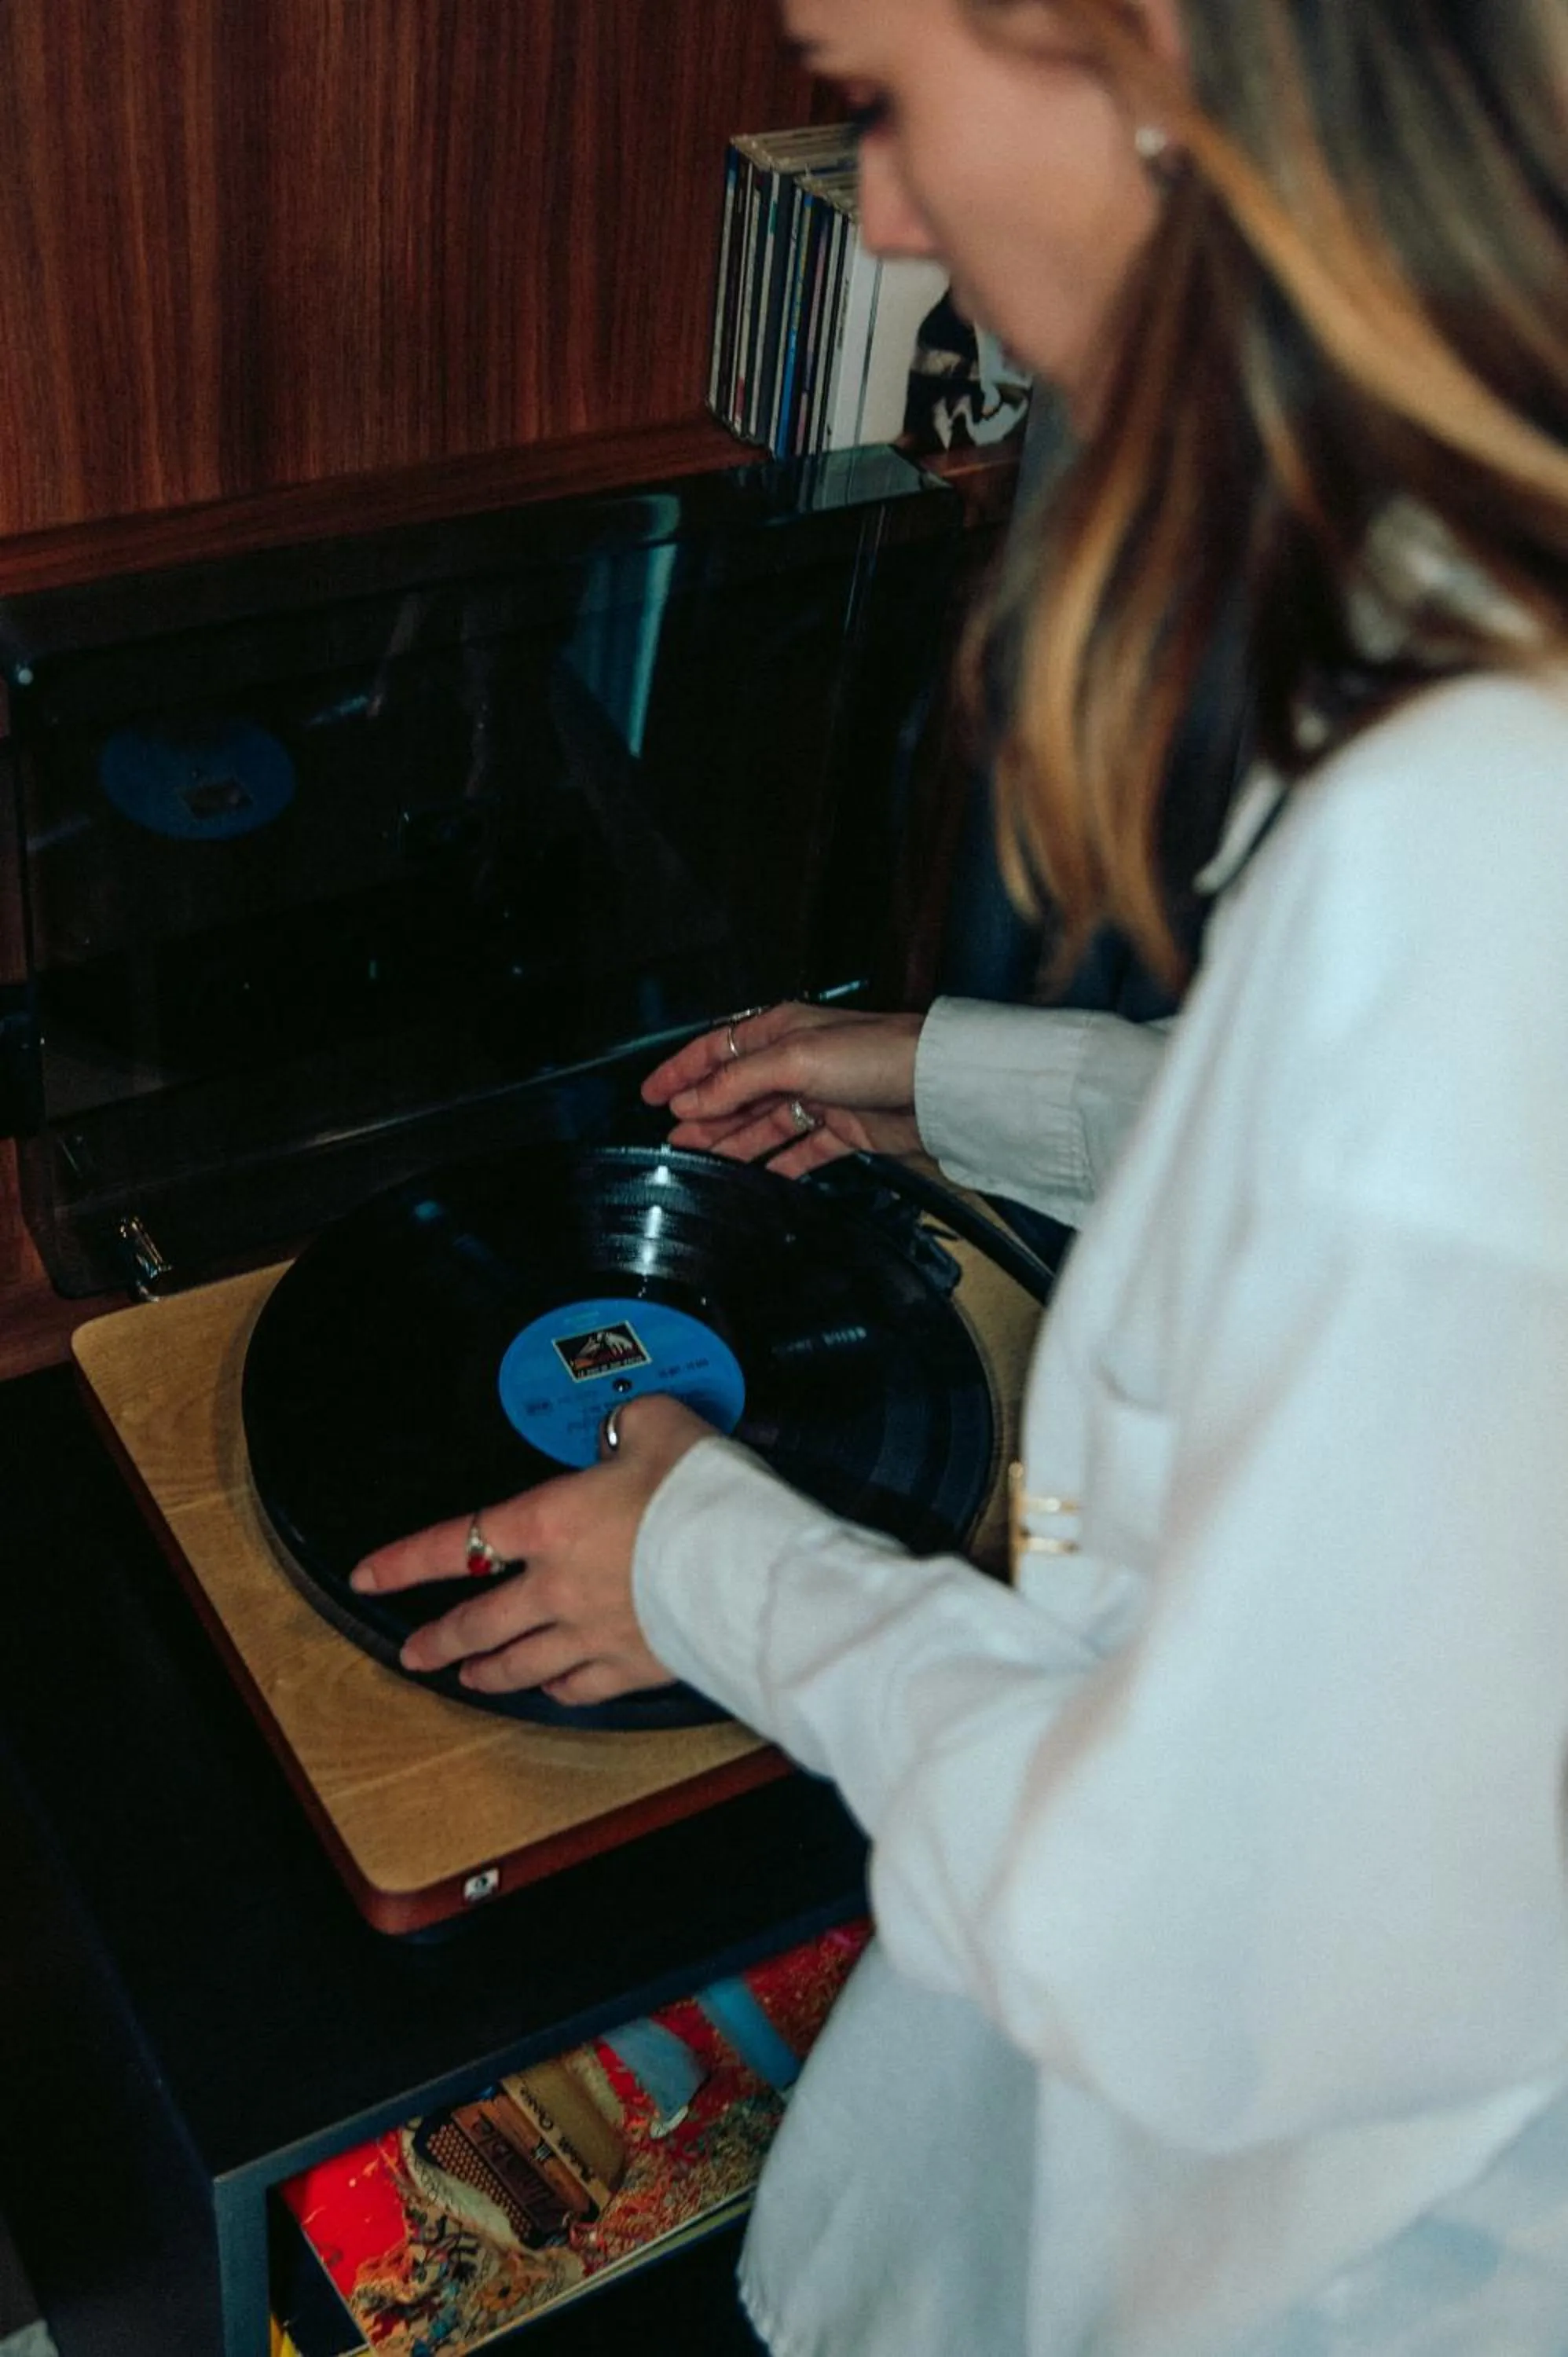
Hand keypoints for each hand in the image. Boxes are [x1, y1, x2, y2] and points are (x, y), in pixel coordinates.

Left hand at [348, 1395, 711, 1706]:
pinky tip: (552, 1691)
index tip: (368, 1575)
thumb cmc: (700, 1490)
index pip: (459, 1542)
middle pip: (480, 1623)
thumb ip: (628, 1424)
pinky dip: (558, 1691)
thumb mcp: (659, 1424)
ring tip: (468, 1679)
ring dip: (489, 1672)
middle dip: (439, 1639)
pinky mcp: (634, 1667)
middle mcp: (557, 1588)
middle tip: (414, 1652)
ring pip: (522, 1665)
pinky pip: (581, 1689)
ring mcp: (592, 1634)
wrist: (751, 1564)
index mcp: (549, 1524)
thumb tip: (623, 1430)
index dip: (406, 1561)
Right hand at [642, 1002, 924, 1177]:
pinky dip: (777, 1163)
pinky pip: (800, 1149)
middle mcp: (798, 1061)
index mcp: (781, 1030)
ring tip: (700, 1159)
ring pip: (764, 1123)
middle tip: (672, 1140)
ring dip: (732, 1141)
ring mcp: (821, 1095)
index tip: (651, 1095)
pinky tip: (758, 1176)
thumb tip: (690, 1102)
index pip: (717, 1050)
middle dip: (703, 1114)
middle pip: (738, 1091)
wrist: (935, 1086)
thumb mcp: (792, 1060)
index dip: (681, 1072)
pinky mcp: (844, 1129)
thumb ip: (735, 1083)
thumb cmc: (875, 1054)